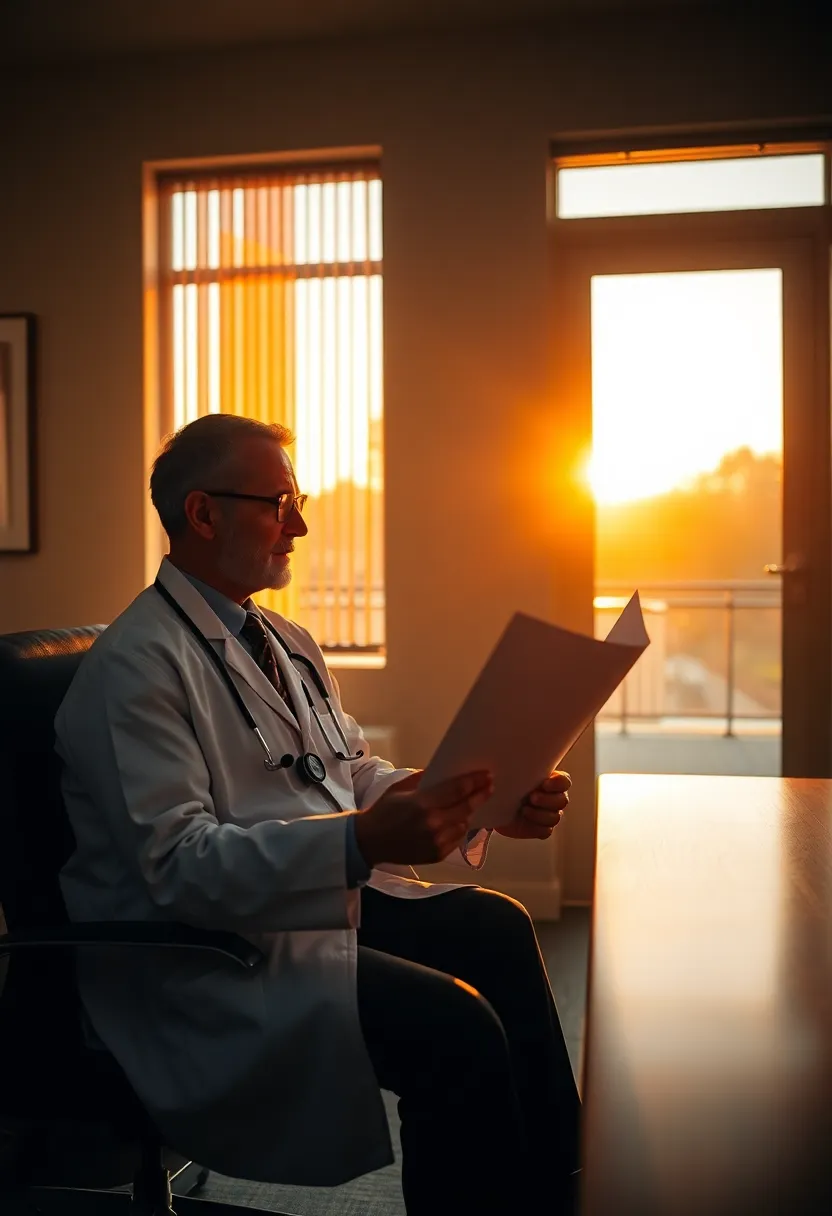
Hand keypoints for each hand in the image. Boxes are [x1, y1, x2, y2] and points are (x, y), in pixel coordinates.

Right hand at [354, 769, 492, 865]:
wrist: (369, 842)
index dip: (475, 782)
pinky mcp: (437, 855)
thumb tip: (443, 772)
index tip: (487, 775)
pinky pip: (456, 839)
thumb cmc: (383, 811)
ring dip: (468, 813)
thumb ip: (422, 779)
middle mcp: (433, 824)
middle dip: (481, 795)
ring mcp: (436, 842)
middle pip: (466, 807)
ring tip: (470, 804)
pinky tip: (455, 822)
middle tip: (490, 786)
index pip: (457, 790)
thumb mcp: (400, 788)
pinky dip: (458, 829)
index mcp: (423, 803)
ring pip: (464, 824)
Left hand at [496, 770, 570, 839]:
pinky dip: (535, 826)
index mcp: (550, 781)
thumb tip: (500, 767)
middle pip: (562, 800)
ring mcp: (549, 814)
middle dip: (547, 800)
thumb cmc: (507, 786)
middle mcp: (553, 798)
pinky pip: (545, 831)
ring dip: (540, 814)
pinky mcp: (541, 829)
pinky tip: (524, 820)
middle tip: (531, 797)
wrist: (496, 806)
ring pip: (555, 817)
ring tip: (524, 809)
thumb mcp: (511, 774)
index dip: (558, 783)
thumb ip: (516, 768)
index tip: (545, 783)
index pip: (564, 781)